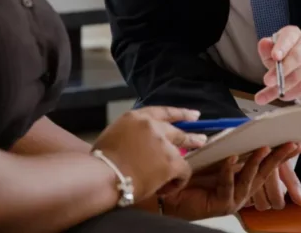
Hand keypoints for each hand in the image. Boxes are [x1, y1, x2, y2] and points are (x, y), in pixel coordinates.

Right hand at [91, 107, 206, 202]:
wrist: (102, 174)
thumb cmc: (100, 161)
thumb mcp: (112, 136)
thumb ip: (129, 135)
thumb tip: (136, 144)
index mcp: (134, 117)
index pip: (162, 111)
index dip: (179, 113)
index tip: (192, 115)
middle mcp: (151, 125)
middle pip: (177, 129)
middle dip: (191, 135)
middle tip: (201, 139)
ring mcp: (163, 142)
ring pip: (180, 154)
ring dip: (177, 166)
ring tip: (175, 176)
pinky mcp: (170, 160)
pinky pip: (182, 171)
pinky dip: (176, 182)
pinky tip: (165, 189)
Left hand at [160, 143, 300, 219]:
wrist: (171, 194)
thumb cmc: (192, 177)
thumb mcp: (215, 160)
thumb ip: (231, 152)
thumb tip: (245, 134)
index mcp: (242, 180)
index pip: (266, 166)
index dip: (281, 156)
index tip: (295, 144)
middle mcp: (242, 191)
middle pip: (264, 173)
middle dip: (278, 158)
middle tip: (290, 145)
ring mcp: (234, 199)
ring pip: (249, 179)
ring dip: (256, 162)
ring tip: (264, 147)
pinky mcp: (222, 204)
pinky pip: (227, 184)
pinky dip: (229, 170)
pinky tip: (231, 158)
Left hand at [255, 26, 300, 104]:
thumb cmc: (286, 56)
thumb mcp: (273, 51)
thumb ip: (266, 50)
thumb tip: (263, 43)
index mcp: (293, 34)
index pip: (288, 37)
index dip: (282, 47)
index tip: (275, 57)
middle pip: (296, 57)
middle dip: (281, 71)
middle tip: (267, 81)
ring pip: (299, 74)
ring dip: (284, 85)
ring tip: (271, 93)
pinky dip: (292, 93)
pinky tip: (284, 95)